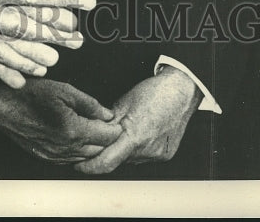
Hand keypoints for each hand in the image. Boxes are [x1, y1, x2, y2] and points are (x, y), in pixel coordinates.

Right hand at [0, 78, 121, 163]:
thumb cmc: (30, 93)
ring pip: (86, 157)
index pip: (106, 137)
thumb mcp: (63, 90)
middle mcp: (65, 148)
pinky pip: (70, 159)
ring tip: (93, 129)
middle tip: (108, 124)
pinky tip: (76, 137)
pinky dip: (78, 150)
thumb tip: (107, 114)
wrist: (2, 104)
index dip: (115, 128)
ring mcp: (55, 156)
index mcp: (73, 131)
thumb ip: (89, 103)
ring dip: (93, 146)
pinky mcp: (47, 158)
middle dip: (106, 138)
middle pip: (99, 150)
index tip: (117, 120)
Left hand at [73, 67, 201, 174]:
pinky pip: (143, 157)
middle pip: (117, 160)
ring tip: (121, 132)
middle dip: (105, 153)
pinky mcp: (165, 155)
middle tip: (95, 143)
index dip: (90, 166)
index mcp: (134, 137)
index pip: (106, 162)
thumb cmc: (153, 93)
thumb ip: (106, 123)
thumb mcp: (122, 103)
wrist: (180, 92)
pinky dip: (135, 149)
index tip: (79, 165)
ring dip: (121, 151)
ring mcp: (157, 155)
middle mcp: (147, 151)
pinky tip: (136, 134)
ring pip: (130, 160)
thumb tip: (91, 133)